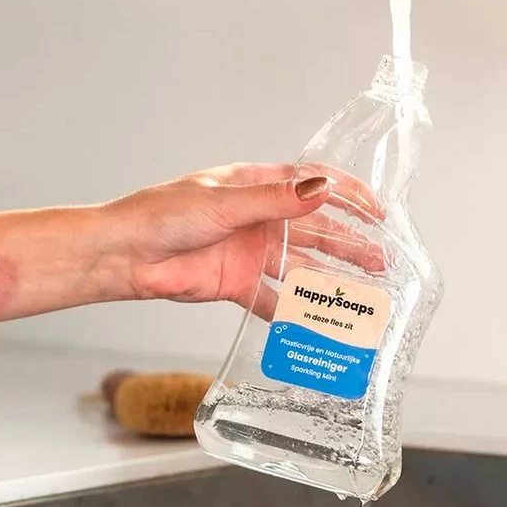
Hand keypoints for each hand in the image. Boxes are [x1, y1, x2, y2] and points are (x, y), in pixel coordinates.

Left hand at [105, 162, 384, 311]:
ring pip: (302, 267)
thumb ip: (275, 201)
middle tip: (381, 258)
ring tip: (363, 291)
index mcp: (257, 185)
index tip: (377, 210)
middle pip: (316, 231)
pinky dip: (296, 313)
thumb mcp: (225, 203)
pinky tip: (320, 323)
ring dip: (332, 278)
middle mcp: (260, 219)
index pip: (312, 183)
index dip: (347, 195)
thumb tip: (321, 190)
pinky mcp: (239, 284)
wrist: (124, 255)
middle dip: (350, 243)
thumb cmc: (163, 215)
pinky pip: (275, 300)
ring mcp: (251, 252)